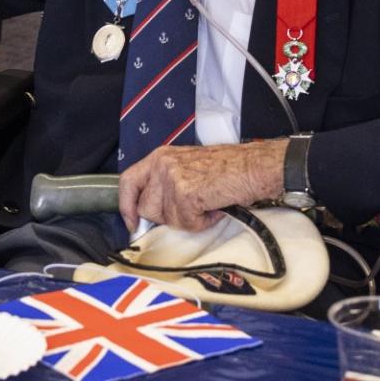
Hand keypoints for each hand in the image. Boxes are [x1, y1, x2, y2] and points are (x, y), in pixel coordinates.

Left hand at [118, 139, 287, 232]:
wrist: (253, 166)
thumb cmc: (226, 169)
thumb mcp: (186, 167)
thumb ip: (165, 184)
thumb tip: (150, 213)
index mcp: (159, 157)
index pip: (127, 181)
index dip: (126, 206)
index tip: (133, 224)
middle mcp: (161, 164)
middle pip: (146, 207)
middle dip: (168, 217)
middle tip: (192, 209)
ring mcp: (172, 178)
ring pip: (167, 219)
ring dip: (188, 220)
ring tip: (207, 204)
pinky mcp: (186, 193)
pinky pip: (187, 223)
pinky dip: (203, 222)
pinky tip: (215, 207)